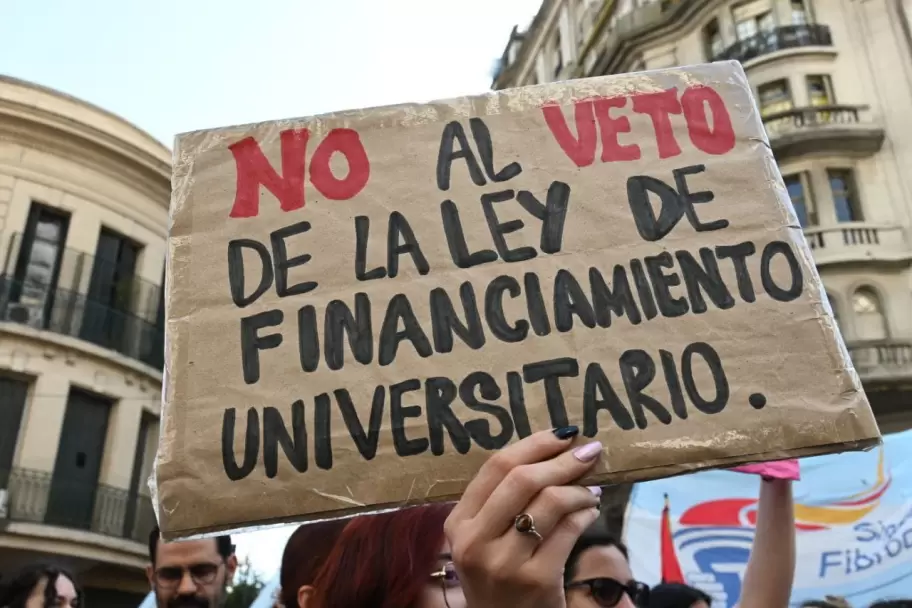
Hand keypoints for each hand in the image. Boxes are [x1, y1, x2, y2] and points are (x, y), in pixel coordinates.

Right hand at [444, 427, 602, 607]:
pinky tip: (590, 511)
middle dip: (562, 460)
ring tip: (591, 489)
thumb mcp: (484, 539)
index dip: (534, 444)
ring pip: (549, 501)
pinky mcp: (536, 580)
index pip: (495, 467)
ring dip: (579, 489)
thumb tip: (551, 452)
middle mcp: (475, 541)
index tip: (562, 434)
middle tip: (589, 452)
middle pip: (522, 479)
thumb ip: (502, 501)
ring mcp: (505, 563)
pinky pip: (569, 530)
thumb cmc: (499, 577)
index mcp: (458, 523)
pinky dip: (586, 513)